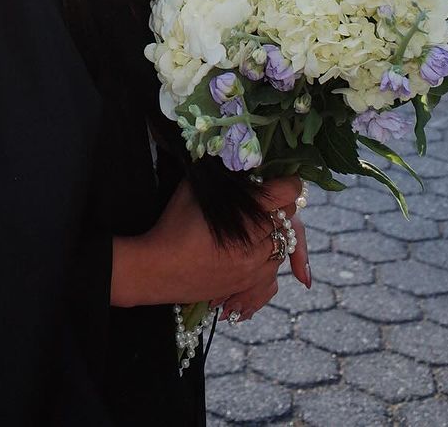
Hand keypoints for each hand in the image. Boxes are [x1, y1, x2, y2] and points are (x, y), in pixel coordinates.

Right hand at [113, 176, 308, 311]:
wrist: (158, 269)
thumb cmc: (173, 225)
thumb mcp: (194, 189)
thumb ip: (221, 177)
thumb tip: (235, 161)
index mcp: (246, 215)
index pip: (286, 194)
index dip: (289, 183)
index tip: (284, 180)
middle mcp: (256, 243)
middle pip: (288, 219)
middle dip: (281, 207)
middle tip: (268, 200)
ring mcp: (254, 268)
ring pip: (283, 247)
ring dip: (275, 234)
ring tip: (258, 226)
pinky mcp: (247, 285)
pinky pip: (273, 272)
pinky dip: (268, 259)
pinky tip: (253, 251)